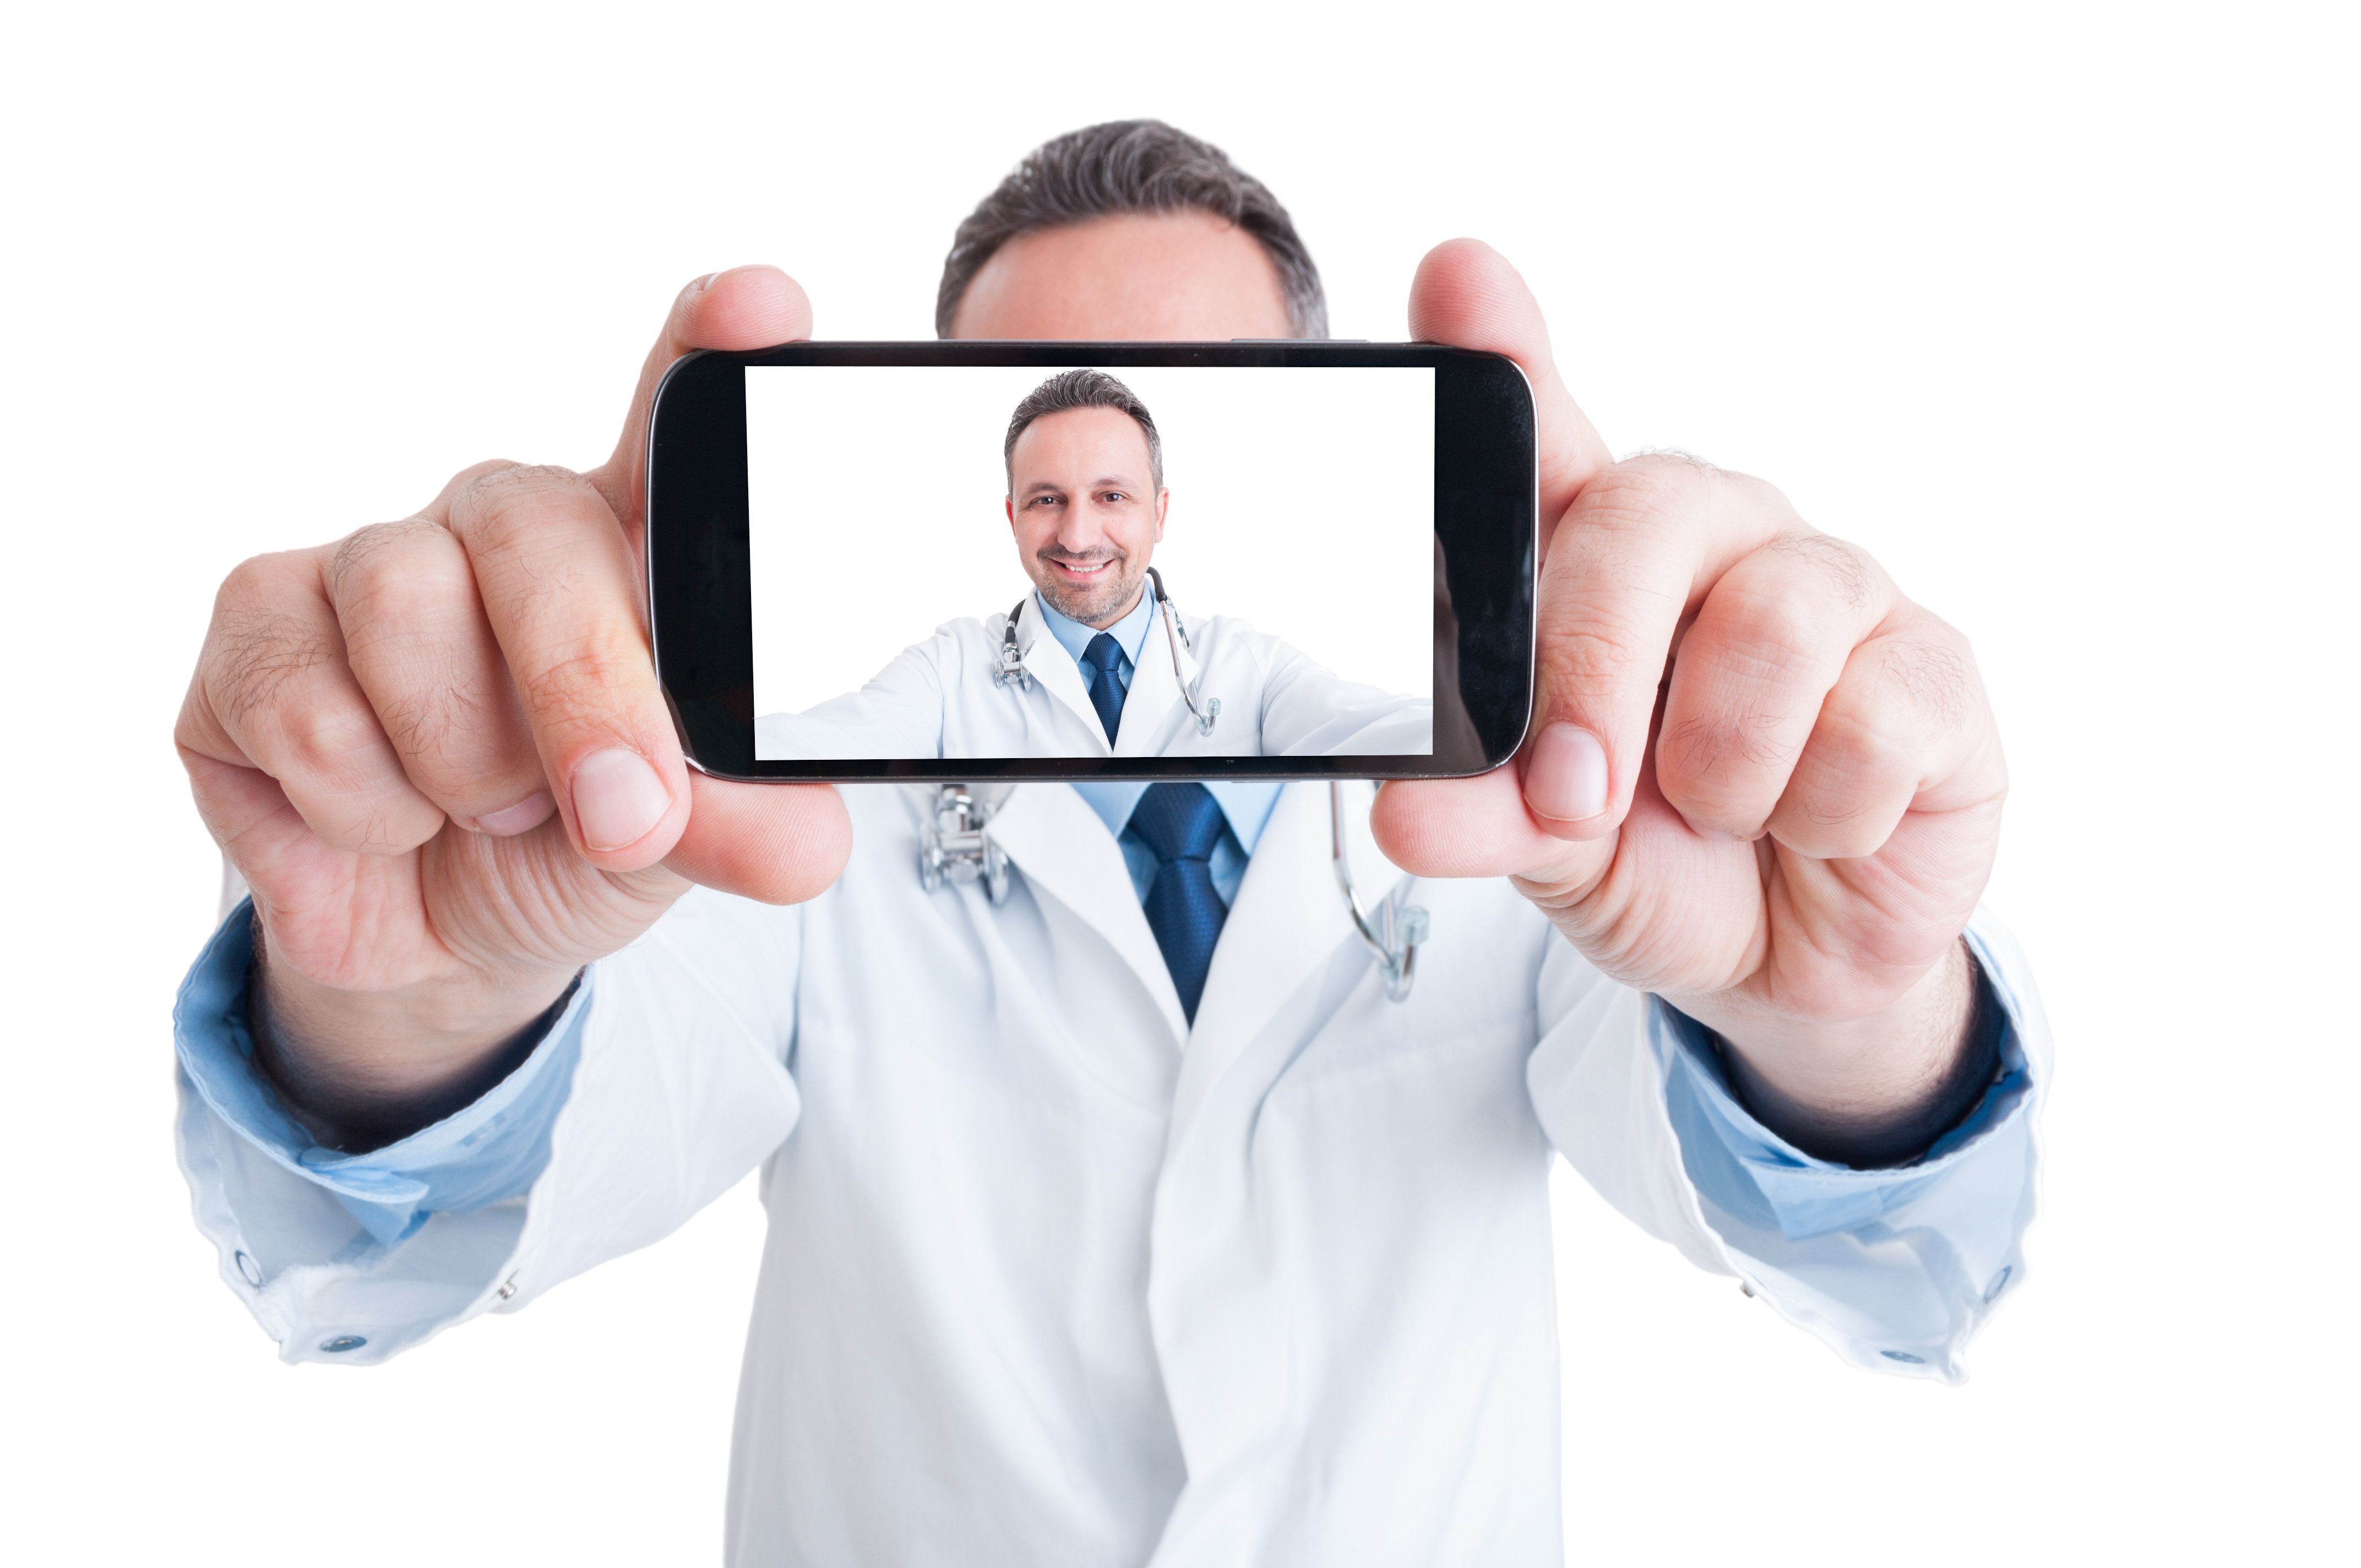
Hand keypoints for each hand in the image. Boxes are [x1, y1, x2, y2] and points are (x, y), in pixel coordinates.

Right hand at [176, 268, 849, 1135]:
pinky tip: (389, 819)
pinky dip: (368, 810)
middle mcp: (500, 524)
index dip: (706, 343)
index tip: (763, 302)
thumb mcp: (686, 844)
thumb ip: (747, 823)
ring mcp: (366, 565)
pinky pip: (307, 712)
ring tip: (492, 807)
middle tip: (627, 817)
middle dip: (584, 692)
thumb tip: (805, 843)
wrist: (446, 940)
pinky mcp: (253, 630)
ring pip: (404, 611)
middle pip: (530, 529)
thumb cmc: (577, 844)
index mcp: (630, 544)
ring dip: (465, 763)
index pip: (671, 411)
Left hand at [1373, 243, 2005, 1158]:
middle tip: (1575, 798)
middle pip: (1646, 518)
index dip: (1503, 348)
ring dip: (1725, 768)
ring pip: (1774, 627)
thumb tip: (1407, 808)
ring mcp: (1837, 587)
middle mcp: (1716, 535)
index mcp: (1597, 552)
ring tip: (1723, 811)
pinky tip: (1821, 823)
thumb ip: (1481, 802)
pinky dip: (1827, 812)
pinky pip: (1872, 724)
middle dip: (1593, 675)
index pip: (1543, 426)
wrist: (1781, 958)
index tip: (1458, 277)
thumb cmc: (1654, 856)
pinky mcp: (1935, 668)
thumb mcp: (1547, 841)